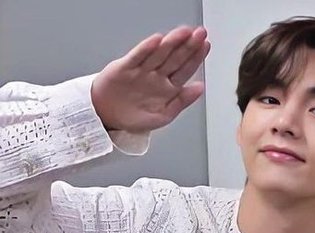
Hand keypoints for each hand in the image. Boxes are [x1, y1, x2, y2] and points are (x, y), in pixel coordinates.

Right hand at [91, 25, 209, 133]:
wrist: (107, 117)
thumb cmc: (134, 117)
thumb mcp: (163, 115)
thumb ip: (182, 101)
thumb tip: (201, 88)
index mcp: (168, 88)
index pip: (185, 69)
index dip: (196, 57)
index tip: (206, 46)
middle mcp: (156, 76)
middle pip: (175, 58)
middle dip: (188, 45)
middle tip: (200, 33)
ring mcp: (141, 70)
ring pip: (159, 54)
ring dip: (171, 42)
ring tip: (184, 33)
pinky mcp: (125, 67)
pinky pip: (137, 56)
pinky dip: (146, 48)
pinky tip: (157, 40)